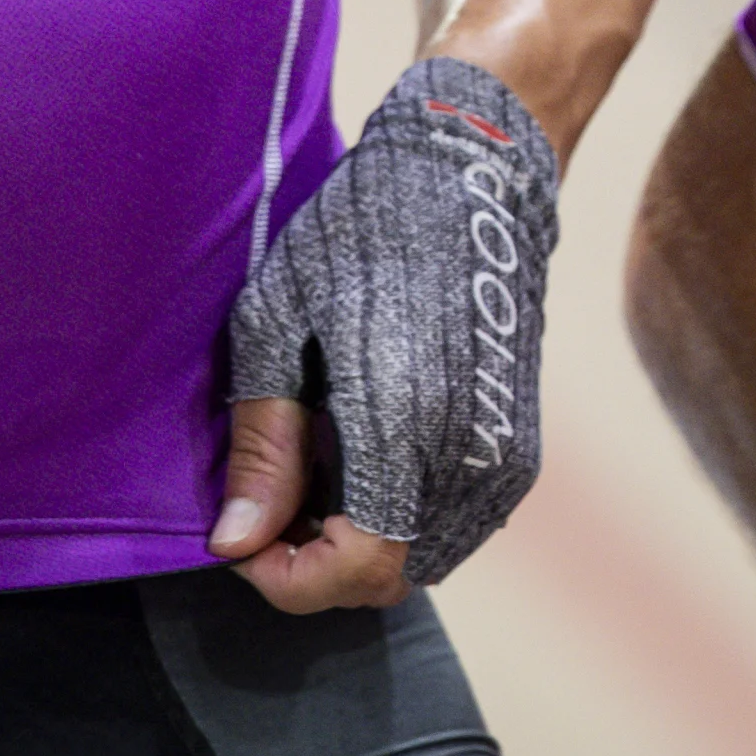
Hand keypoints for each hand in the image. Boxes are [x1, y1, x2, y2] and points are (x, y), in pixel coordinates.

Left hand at [212, 58, 557, 611]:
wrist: (469, 178)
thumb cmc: (354, 235)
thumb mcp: (276, 325)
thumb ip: (262, 445)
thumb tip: (234, 543)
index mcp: (405, 420)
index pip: (354, 568)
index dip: (284, 578)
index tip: (240, 535)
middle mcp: (469, 452)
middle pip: (387, 578)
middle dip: (314, 566)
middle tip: (267, 502)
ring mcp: (506, 454)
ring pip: (423, 559)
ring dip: (359, 545)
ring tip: (312, 475)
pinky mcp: (522, 447)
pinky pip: (455, 526)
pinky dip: (401, 521)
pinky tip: (361, 460)